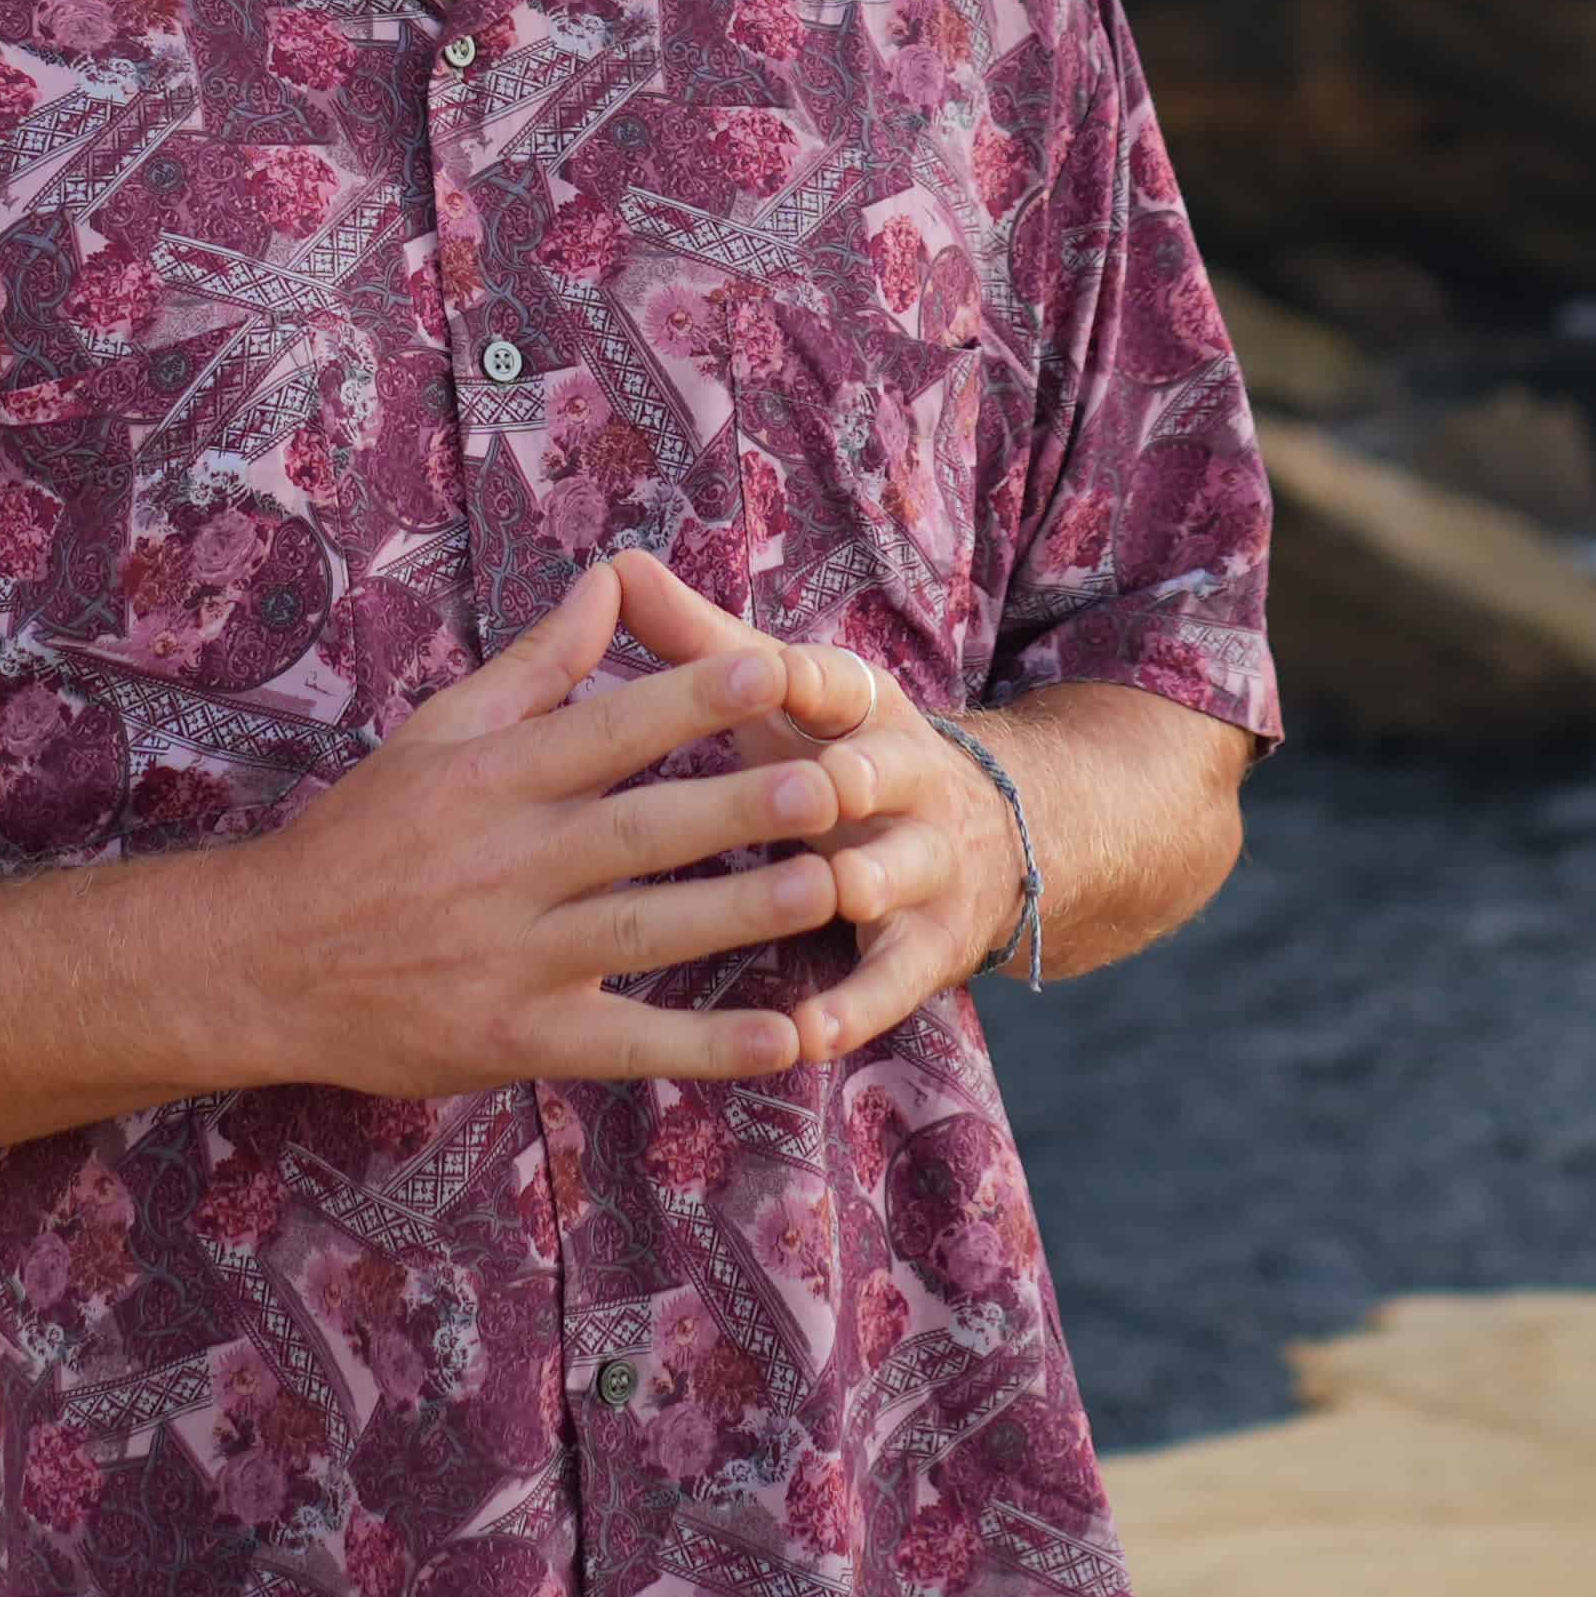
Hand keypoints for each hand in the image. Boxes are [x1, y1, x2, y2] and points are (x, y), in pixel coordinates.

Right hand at [205, 556, 913, 1098]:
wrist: (262, 961)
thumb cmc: (362, 835)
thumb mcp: (437, 732)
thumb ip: (537, 665)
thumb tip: (612, 579)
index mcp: (493, 780)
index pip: (607, 732)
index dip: (691, 701)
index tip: (773, 669)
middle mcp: (508, 866)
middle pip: (642, 833)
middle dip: (739, 809)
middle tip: (832, 784)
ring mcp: (516, 958)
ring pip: (646, 932)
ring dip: (741, 915)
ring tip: (831, 887)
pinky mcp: (519, 1039)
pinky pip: (624, 1043)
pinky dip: (703, 1047)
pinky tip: (782, 1041)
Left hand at [595, 549, 1013, 1061]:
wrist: (980, 841)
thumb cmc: (831, 753)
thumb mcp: (779, 696)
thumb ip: (698, 643)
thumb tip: (615, 563)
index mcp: (862, 710)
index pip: (839, 683)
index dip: (809, 678)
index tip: (775, 668)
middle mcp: (903, 780)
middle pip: (880, 771)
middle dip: (853, 776)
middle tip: (821, 783)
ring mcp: (920, 867)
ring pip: (894, 872)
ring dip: (868, 879)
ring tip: (837, 890)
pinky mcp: (924, 950)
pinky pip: (889, 983)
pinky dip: (854, 1007)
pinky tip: (809, 1033)